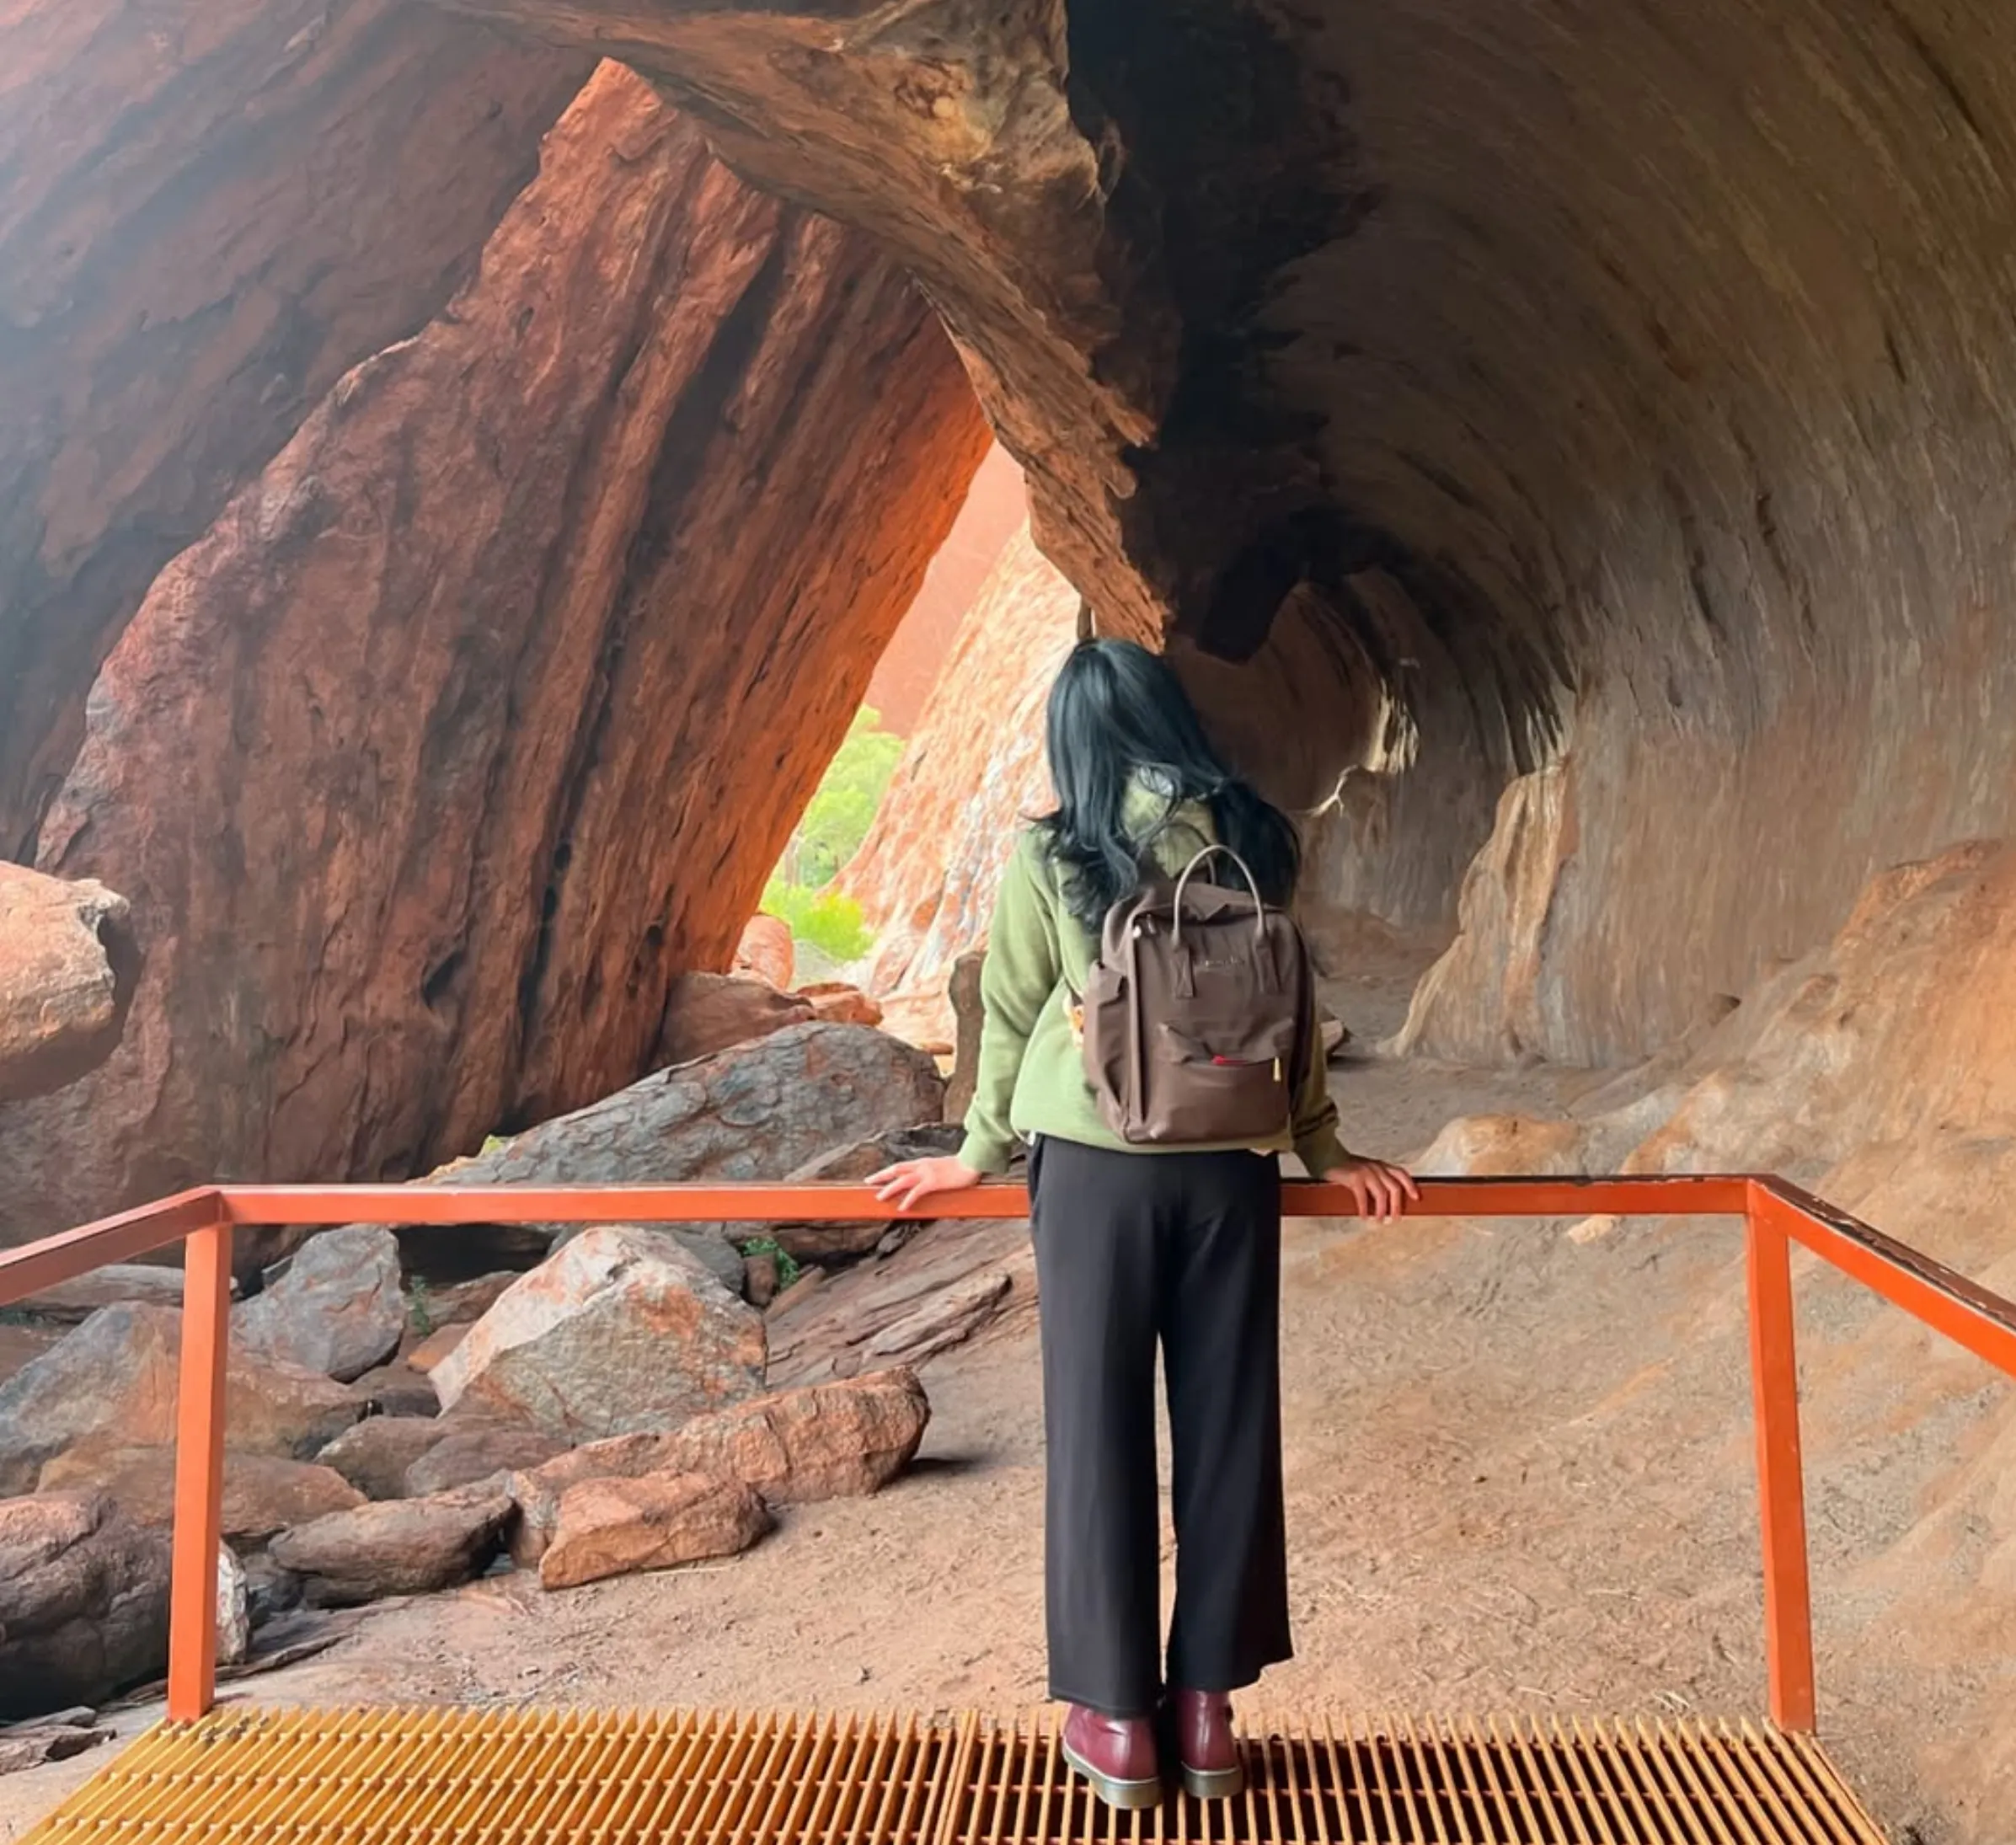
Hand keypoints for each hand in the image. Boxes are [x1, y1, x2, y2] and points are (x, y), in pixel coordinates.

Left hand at [868, 1155, 983, 1212]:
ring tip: (878, 1197)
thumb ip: (937, 1174)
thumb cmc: (963, 1166)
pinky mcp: (933, 1182)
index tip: (879, 1175)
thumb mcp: (945, 1169)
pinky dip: (907, 1200)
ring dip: (889, 1189)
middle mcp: (922, 1166)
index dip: (889, 1171)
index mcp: (924, 1162)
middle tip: (868, 1181)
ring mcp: (926, 1173)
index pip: (901, 1166)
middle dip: (881, 1175)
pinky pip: (916, 1192)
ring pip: (901, 1180)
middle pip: (896, 1169)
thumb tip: (935, 1182)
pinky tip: (902, 1208)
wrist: (973, 1162)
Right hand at [1322, 1156, 1419, 1222]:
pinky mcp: (1355, 1177)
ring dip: (1382, 1210)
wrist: (1327, 1156)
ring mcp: (1366, 1171)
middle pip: (1394, 1188)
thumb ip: (1376, 1179)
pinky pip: (1363, 1197)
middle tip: (1395, 1219)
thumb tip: (1385, 1200)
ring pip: (1382, 1194)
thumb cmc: (1345, 1167)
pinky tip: (1363, 1217)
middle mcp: (1376, 1167)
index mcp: (1380, 1165)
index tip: (1416, 1198)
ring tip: (1379, 1220)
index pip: (1401, 1173)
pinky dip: (1364, 1209)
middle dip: (1396, 1206)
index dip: (1410, 1185)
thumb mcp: (1365, 1169)